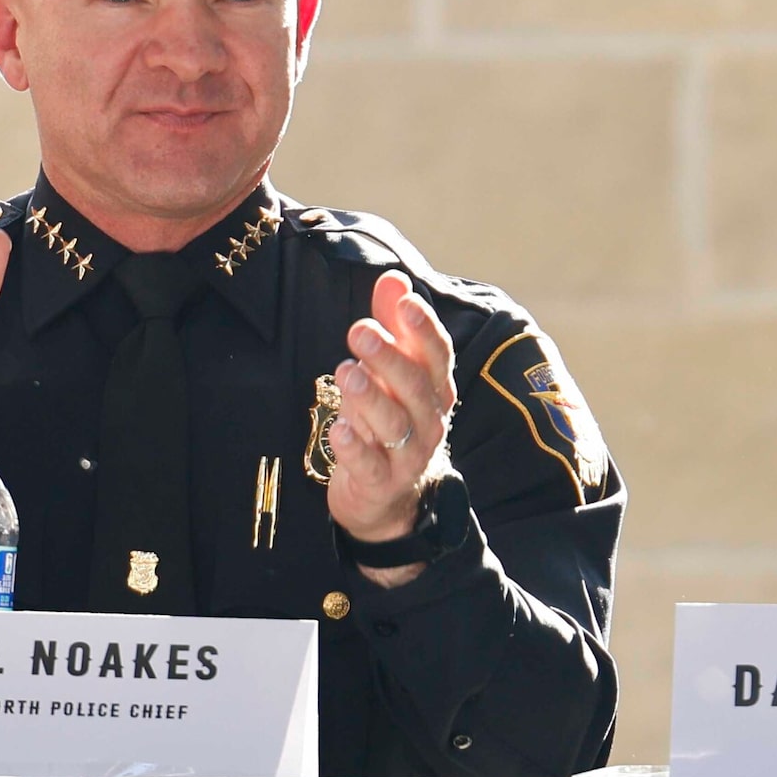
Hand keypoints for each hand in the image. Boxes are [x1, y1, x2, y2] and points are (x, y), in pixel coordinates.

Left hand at [325, 269, 457, 582]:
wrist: (390, 498)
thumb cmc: (391, 419)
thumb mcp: (392, 373)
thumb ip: (392, 326)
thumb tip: (394, 278)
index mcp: (434, 390)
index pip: (437, 356)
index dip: (423, 329)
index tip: (404, 302)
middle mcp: (428, 421)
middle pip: (415, 386)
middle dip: (390, 357)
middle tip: (359, 330)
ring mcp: (408, 455)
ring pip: (395, 424)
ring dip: (371, 397)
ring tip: (346, 371)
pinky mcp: (381, 483)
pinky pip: (371, 465)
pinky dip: (356, 448)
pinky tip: (339, 429)